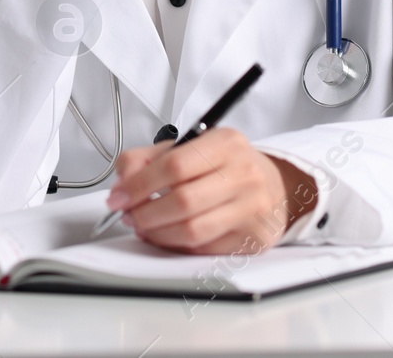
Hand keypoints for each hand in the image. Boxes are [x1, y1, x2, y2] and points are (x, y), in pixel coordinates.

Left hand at [105, 127, 318, 254]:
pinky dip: (178, 246)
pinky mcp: (253, 238)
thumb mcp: (191, 147)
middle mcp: (243, 174)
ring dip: (158, 234)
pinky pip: (204, 249)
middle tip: (128, 215)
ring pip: (192, 231)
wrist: (275, 186)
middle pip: (182, 201)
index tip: (118, 197)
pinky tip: (169, 236)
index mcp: (226, 143)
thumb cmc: (227, 166)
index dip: (138, 185)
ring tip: (144, 227)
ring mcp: (252, 208)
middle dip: (144, 213)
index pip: (173, 165)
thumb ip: (149, 158)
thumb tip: (121, 181)